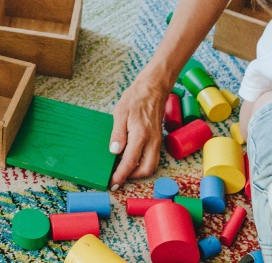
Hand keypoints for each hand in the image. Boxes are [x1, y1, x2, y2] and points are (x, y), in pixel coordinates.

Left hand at [108, 71, 167, 188]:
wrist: (153, 89)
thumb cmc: (135, 98)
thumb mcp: (120, 112)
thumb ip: (118, 133)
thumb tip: (114, 152)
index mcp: (140, 135)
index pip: (130, 161)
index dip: (121, 175)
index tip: (113, 182)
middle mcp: (152, 141)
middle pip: (145, 169)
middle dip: (132, 177)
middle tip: (117, 178)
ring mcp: (157, 141)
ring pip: (151, 165)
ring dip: (139, 172)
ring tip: (124, 171)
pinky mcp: (158, 140)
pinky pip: (153, 158)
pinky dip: (143, 164)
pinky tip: (132, 160)